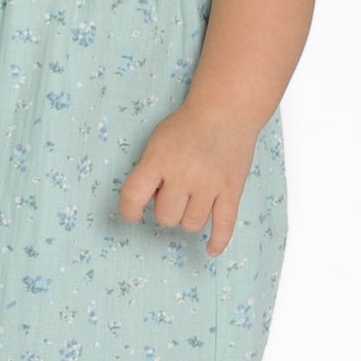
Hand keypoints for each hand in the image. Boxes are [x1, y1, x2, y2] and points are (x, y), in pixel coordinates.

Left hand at [118, 101, 262, 257]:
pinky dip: (218, 241)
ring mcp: (209, 184)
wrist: (226, 110)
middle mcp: (183, 174)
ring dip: (188, 218)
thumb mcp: (157, 142)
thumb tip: (151, 204)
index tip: (132, 214)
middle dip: (166, 211)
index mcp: (158, 160)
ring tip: (191, 202)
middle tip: (174, 195)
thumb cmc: (186, 126)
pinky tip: (210, 250)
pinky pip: (224, 225)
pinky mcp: (231, 191)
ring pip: (191, 224)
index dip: (129, 211)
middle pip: (166, 217)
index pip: (133, 197)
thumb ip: (150, 171)